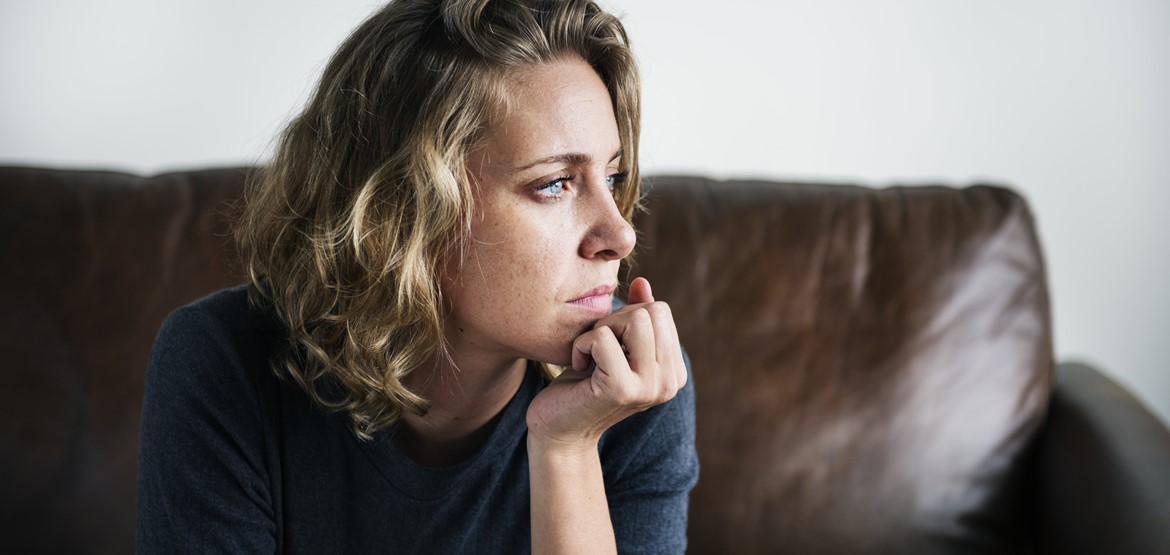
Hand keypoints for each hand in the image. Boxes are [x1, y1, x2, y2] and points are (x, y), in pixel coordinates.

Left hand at [526, 277, 687, 448]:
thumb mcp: (614, 345)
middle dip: (616, 319)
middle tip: (597, 349)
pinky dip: (582, 345)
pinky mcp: (622, 390)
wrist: (559, 429)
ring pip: (635, 319)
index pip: (661, 310)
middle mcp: (670, 382)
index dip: (626, 317)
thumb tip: (642, 282)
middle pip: (651, 310)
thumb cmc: (583, 384)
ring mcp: (650, 387)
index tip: (609, 346)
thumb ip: (634, 316)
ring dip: (601, 329)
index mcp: (674, 371)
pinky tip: (579, 367)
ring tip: (591, 355)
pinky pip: (603, 338)